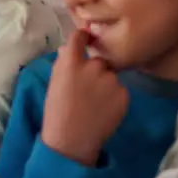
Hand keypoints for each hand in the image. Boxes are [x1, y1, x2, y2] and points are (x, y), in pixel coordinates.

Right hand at [41, 31, 128, 165]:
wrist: (71, 141)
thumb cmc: (57, 112)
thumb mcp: (54, 83)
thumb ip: (64, 62)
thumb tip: (71, 47)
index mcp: (71, 62)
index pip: (80, 36)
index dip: (84, 36)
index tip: (87, 38)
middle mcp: (93, 66)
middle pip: (99, 59)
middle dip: (96, 69)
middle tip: (88, 88)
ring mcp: (111, 80)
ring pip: (111, 76)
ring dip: (106, 84)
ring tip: (96, 103)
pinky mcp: (124, 94)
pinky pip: (120, 90)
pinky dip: (115, 97)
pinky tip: (104, 110)